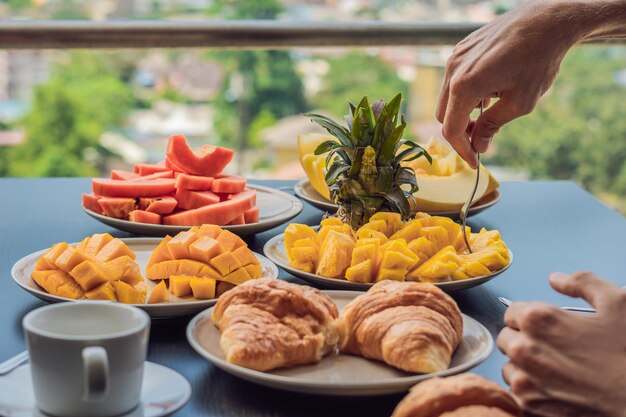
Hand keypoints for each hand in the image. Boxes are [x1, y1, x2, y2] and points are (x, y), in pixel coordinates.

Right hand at [436, 0, 589, 166]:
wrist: (547, 20)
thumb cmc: (537, 61)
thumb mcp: (520, 103)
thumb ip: (493, 126)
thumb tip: (479, 146)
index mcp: (464, 87)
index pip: (452, 129)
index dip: (462, 150)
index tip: (475, 161)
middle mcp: (453, 71)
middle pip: (444, 115)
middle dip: (461, 131)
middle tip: (482, 140)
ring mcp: (455, 57)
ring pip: (448, 97)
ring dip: (463, 112)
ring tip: (491, 112)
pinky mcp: (462, 49)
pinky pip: (455, 79)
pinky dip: (467, 93)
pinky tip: (491, 91)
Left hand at [496, 272, 625, 416]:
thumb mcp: (617, 303)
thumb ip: (582, 283)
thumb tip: (556, 279)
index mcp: (537, 319)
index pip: (512, 312)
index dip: (529, 317)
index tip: (544, 326)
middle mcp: (523, 348)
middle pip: (506, 338)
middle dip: (523, 339)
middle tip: (551, 347)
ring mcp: (523, 379)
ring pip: (509, 366)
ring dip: (524, 365)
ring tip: (553, 368)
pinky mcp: (528, 405)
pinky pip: (515, 391)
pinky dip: (529, 388)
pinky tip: (552, 387)